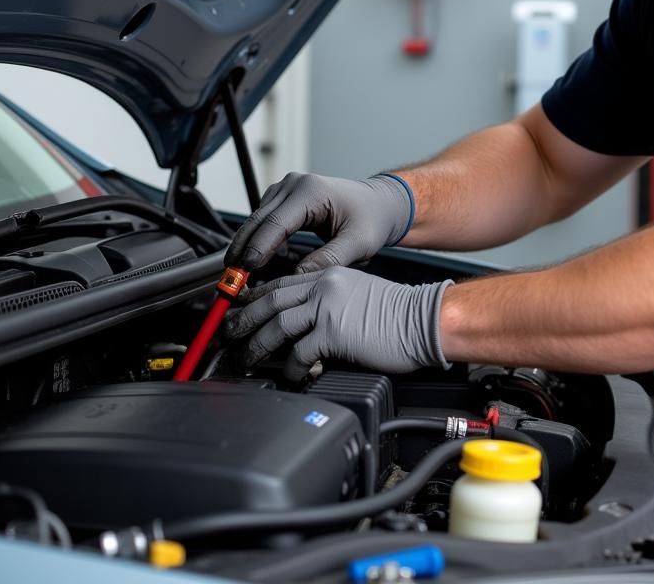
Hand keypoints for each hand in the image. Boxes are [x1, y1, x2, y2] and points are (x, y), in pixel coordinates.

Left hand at [222, 267, 451, 378]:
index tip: (239, 308)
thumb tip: (304, 330)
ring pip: (276, 324)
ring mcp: (329, 308)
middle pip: (270, 299)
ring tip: (246, 359)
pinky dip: (291, 368)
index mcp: (330, 276)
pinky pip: (300, 353)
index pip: (282, 282)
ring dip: (256, 345)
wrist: (425, 319)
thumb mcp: (359, 296)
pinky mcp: (335, 332)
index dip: (255, 296)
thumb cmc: (400, 315)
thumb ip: (330, 304)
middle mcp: (326, 287)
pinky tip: (291, 377)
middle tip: (228, 334)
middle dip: (243, 318)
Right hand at [225, 172, 413, 271]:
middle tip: (231, 280)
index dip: (258, 248)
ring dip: (246, 247)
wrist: (378, 204)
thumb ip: (329, 259)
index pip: (276, 221)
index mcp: (311, 191)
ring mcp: (286, 189)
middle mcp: (294, 185)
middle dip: (243, 250)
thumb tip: (297, 278)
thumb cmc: (372, 219)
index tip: (246, 271)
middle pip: (258, 220)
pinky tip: (253, 264)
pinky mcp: (283, 198)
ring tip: (238, 277)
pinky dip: (256, 241)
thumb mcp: (358, 243)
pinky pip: (262, 221)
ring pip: (256, 221)